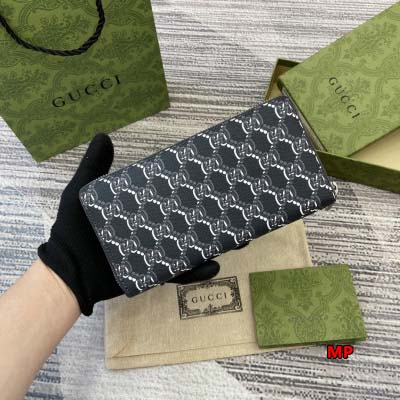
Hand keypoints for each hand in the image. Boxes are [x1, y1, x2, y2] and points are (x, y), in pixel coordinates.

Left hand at [38, 134, 219, 314]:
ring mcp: (156, 250)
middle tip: (236, 205)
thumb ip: (93, 167)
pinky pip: (178, 272)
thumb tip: (104, 135)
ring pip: (190, 245)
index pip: (171, 194)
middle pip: (188, 219)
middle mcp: (154, 227)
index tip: (212, 177)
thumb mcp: (81, 193)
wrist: (67, 273)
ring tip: (238, 236)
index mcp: (142, 207)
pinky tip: (214, 265)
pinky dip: (196, 271)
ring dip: (213, 242)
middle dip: (212, 214)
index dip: (191, 187)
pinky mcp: (154, 271)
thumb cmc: (74, 231)